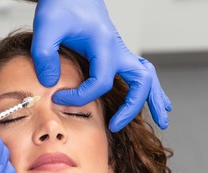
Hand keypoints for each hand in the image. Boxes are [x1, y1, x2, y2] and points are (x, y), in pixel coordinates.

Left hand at [31, 0, 170, 131]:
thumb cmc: (61, 6)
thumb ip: (45, 55)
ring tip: (162, 120)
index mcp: (103, 44)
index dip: (80, 97)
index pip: (100, 82)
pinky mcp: (116, 53)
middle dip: (131, 108)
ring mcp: (120, 51)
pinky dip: (148, 89)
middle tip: (115, 127)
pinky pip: (140, 72)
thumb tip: (52, 84)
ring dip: (153, 99)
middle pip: (139, 82)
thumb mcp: (47, 27)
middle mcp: (117, 49)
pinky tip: (153, 100)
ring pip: (147, 77)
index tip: (59, 98)